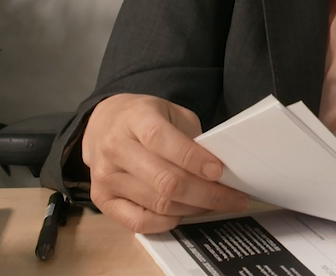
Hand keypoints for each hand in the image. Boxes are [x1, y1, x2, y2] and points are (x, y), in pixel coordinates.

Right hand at [83, 93, 250, 233]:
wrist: (103, 125)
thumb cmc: (143, 120)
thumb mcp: (170, 113)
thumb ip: (191, 137)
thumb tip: (217, 172)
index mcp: (134, 118)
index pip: (161, 140)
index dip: (193, 159)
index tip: (219, 171)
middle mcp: (115, 147)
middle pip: (165, 181)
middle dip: (207, 193)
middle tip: (233, 198)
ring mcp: (105, 176)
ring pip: (158, 204)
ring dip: (194, 208)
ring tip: (214, 204)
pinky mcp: (102, 199)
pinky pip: (139, 222)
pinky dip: (168, 223)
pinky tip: (182, 212)